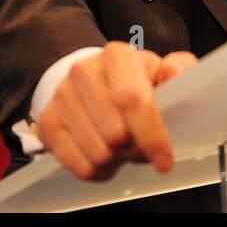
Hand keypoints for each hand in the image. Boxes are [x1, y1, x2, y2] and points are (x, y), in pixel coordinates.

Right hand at [35, 41, 197, 181]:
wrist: (90, 82)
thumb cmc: (133, 81)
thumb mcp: (159, 72)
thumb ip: (179, 68)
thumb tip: (172, 71)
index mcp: (116, 56)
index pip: (131, 99)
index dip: (151, 134)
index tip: (165, 161)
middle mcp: (83, 71)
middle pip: (115, 134)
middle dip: (135, 150)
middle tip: (139, 145)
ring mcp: (61, 96)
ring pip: (98, 154)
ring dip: (117, 161)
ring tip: (121, 148)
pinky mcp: (47, 123)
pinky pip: (79, 166)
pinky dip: (98, 171)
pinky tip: (104, 157)